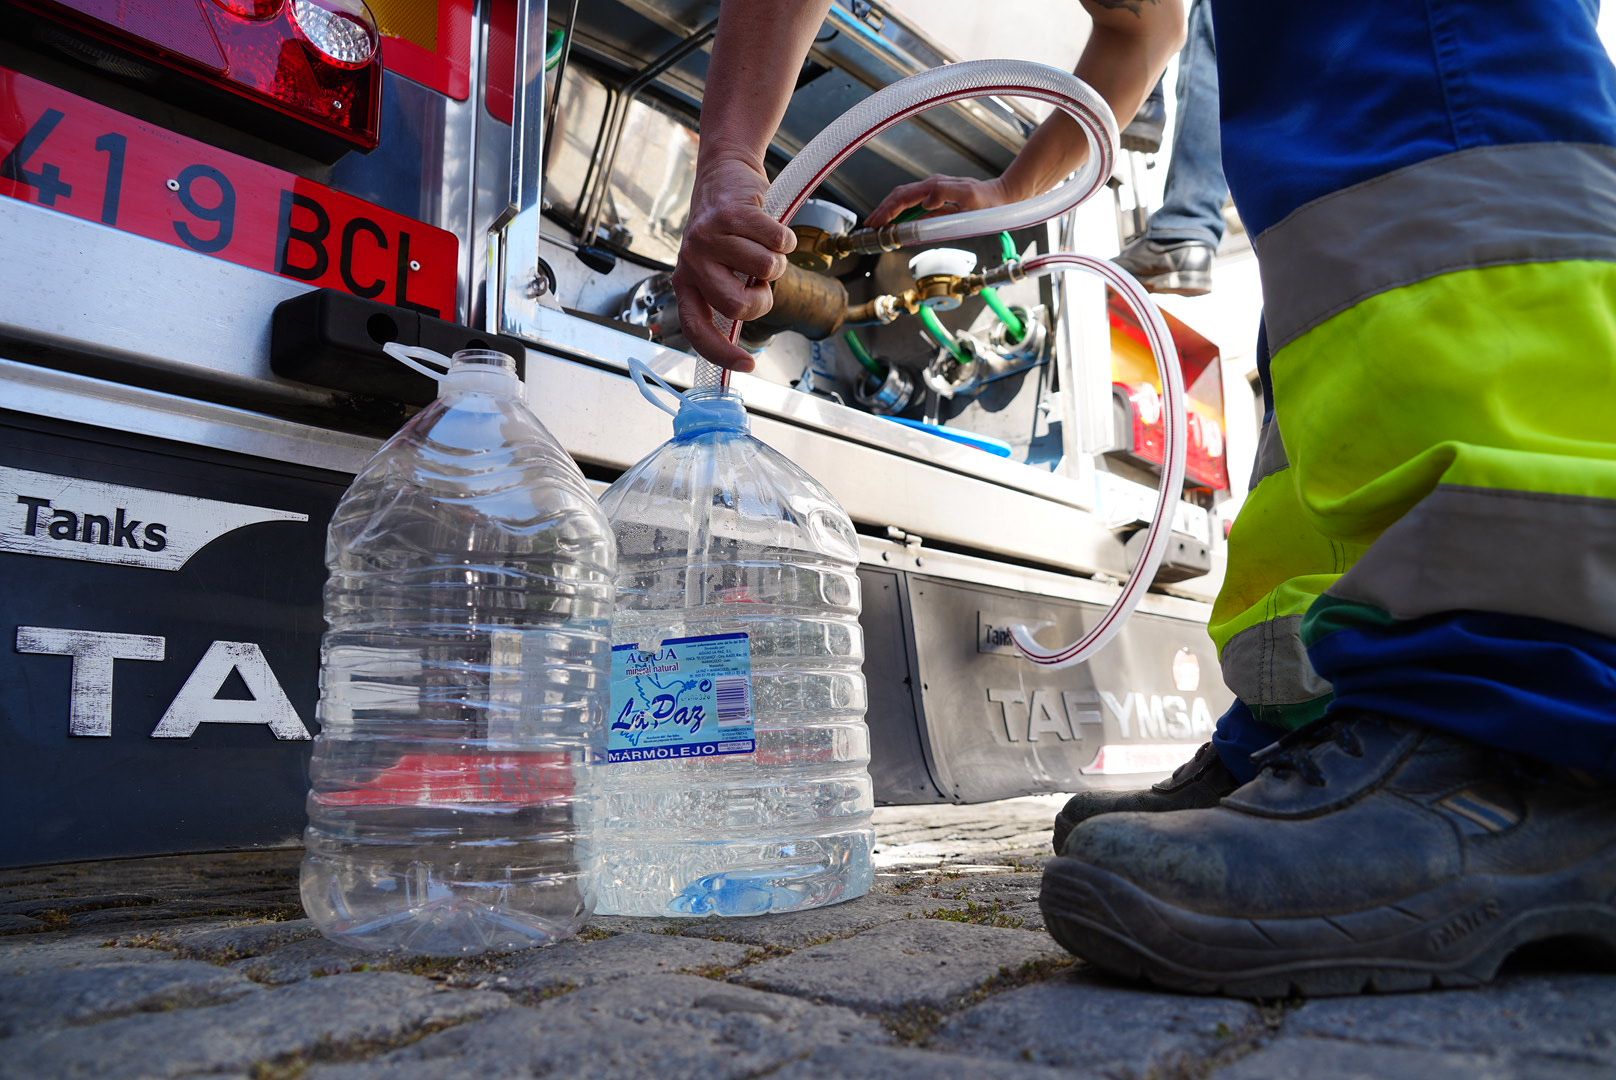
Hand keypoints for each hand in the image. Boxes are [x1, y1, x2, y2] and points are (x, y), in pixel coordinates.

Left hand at [672, 156, 796, 371]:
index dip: (721, 353)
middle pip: (738, 306)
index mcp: (686, 282)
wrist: (724, 172)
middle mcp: (691, 262)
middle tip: (761, 283)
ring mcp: (708, 237)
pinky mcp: (730, 213)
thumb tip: (741, 338)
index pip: (697, 330)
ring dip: (776, 260)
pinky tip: (772, 227)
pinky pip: (778, 241)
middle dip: (762, 299)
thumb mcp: (717, 266)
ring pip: (765, 270)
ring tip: (763, 245)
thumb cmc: (727, 229)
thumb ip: (727, 295)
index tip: (748, 365)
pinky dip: (785, 238)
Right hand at [865, 174, 1011, 228]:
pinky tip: (896, 222)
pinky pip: (912, 204)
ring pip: (903, 199)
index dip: (887, 211)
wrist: (1002, 196)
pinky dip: (899, 212)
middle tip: (870, 227)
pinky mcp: (937, 199)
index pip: (903, 198)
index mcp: (935, 187)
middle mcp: (931, 187)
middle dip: (882, 211)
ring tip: (877, 225)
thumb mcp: (969, 197)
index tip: (876, 224)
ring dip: (888, 211)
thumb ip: (946, 195)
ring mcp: (933, 192)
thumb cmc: (988, 200)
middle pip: (898, 196)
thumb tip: (924, 202)